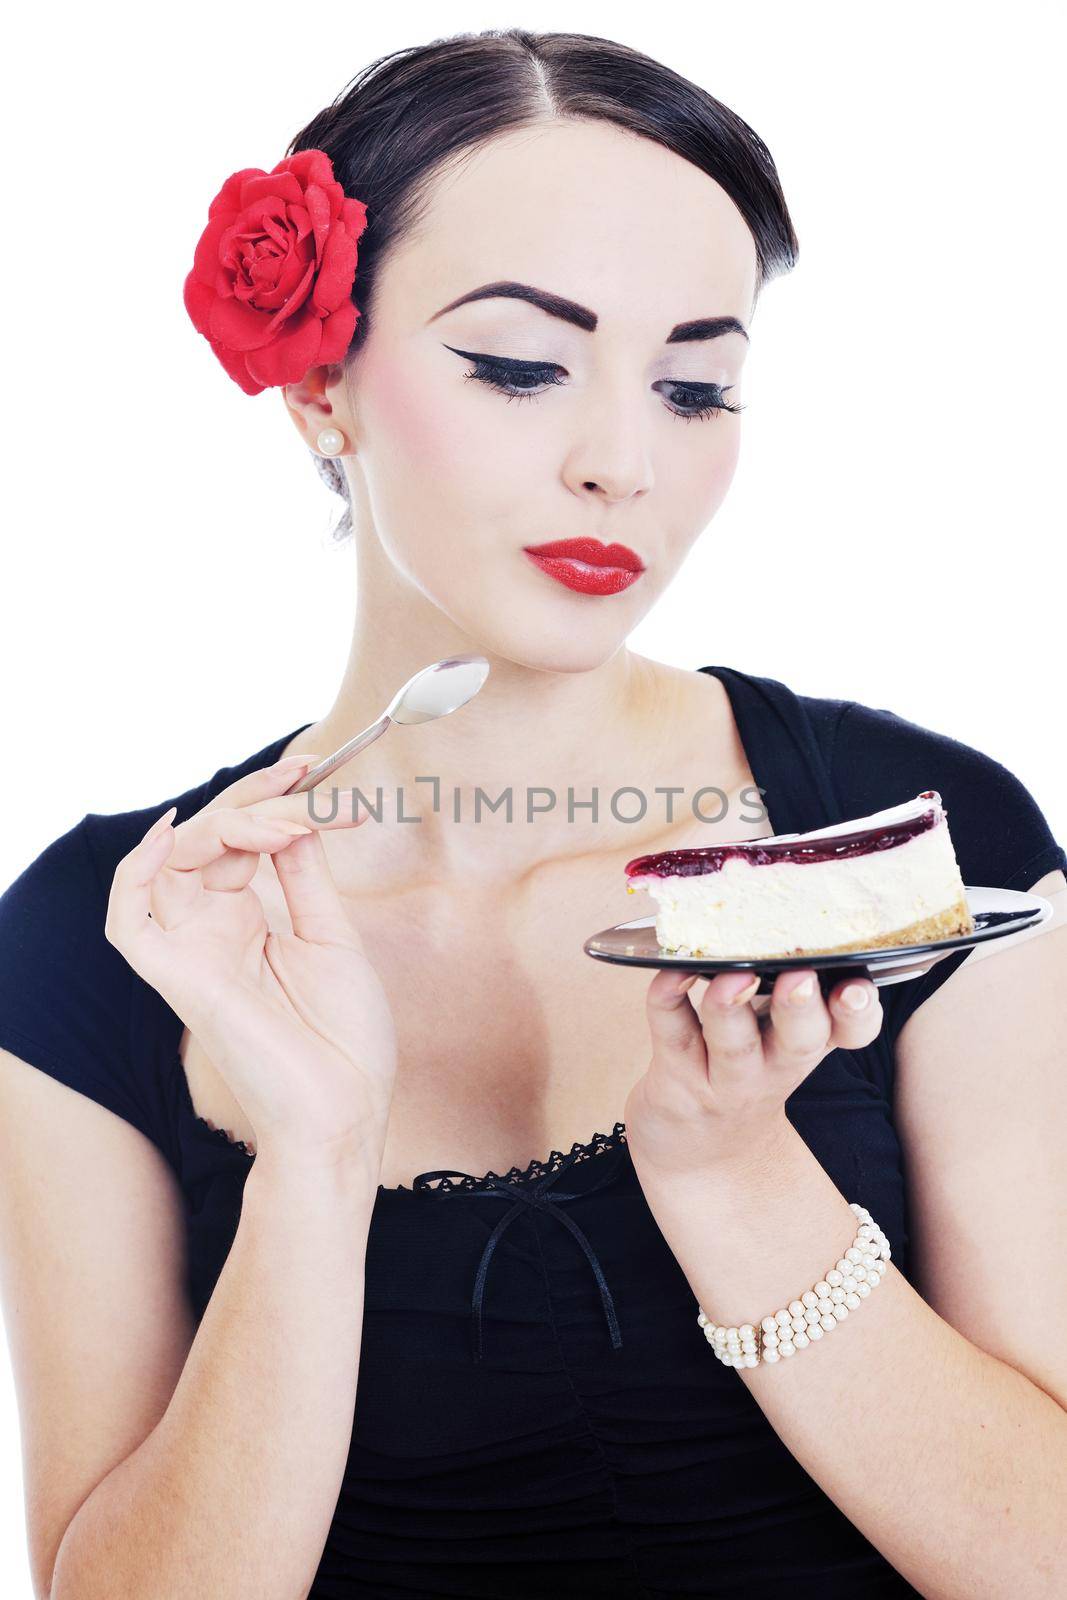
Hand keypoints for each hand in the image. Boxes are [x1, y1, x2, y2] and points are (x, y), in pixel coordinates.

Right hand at [105, 753, 397, 1172]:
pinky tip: (168, 834)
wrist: (346, 1107)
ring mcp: (190, 952)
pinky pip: (127, 922)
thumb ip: (303, 873)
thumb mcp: (330, 933)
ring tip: (281, 820)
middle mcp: (210, 930)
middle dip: (252, 800)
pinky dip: (134, 874)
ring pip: (169, 861)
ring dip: (222, 824)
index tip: (321, 777)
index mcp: (245, 920)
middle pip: (202, 838)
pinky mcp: (176, 979)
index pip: (236, 839)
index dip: (270, 801)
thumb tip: (294, 814)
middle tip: (303, 778)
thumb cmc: (343, 1035)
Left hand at [623, 966, 882, 1189]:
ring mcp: (723, 1079)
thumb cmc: (746, 1076)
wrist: (699, 1155)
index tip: (857, 987)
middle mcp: (773, 1067)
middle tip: (801, 976)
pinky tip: (671, 970)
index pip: (851, 1031)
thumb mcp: (785, 1042)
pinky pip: (672, 1032)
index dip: (859, 1012)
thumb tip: (795, 918)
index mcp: (808, 1045)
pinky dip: (669, 996)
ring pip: (733, 1043)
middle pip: (800, 1040)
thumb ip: (796, 990)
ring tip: (734, 977)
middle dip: (801, 1007)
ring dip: (733, 1006)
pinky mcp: (676, 1079)